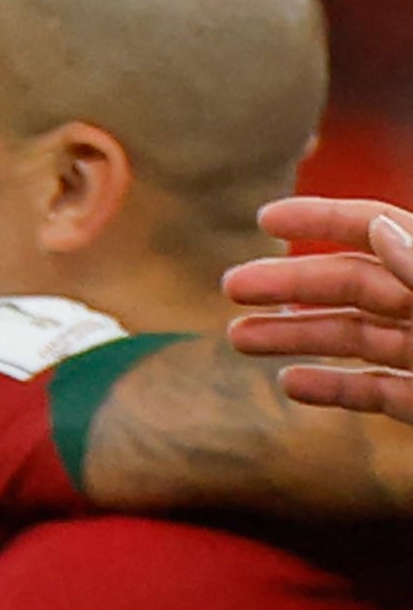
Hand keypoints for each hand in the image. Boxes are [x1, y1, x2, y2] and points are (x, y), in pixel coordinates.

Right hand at [223, 197, 412, 423]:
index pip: (379, 228)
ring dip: (296, 335)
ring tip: (240, 337)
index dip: (324, 218)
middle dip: (290, 283)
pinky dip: (333, 388)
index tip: (265, 219)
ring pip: (356, 338)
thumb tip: (377, 224)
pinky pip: (374, 391)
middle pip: (355, 285)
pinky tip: (289, 384)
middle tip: (231, 287)